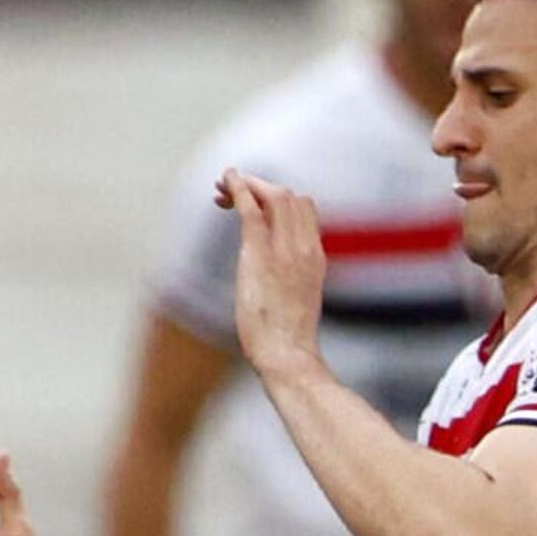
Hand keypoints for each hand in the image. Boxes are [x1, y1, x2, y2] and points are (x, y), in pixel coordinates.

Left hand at [217, 169, 327, 379]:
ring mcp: (284, 248)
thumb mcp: (297, 303)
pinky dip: (237, 188)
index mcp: (315, 257)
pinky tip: (225, 180)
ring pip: (273, 195)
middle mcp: (304, 246)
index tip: (254, 205)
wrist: (288, 355)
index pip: (305, 209)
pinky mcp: (260, 254)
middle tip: (229, 194)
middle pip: (290, 195)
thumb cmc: (288, 341)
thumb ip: (290, 281)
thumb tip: (274, 283)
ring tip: (221, 188)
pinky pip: (251, 209)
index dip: (278, 199)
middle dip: (259, 186)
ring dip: (246, 185)